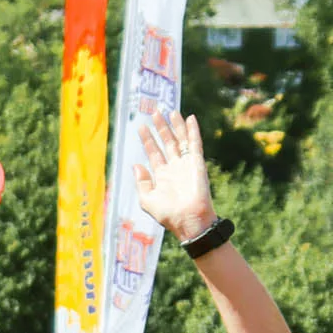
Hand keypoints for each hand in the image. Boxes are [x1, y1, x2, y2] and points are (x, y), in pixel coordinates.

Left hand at [133, 103, 217, 243]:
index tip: (141, 126)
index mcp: (162, 176)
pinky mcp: (196, 162)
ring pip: (180, 139)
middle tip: (155, 112)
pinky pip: (194, 143)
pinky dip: (192, 131)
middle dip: (160, 128)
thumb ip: (141, 182)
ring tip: (169, 111)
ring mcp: (185, 164)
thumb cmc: (167, 214)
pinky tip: (189, 118)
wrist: (188, 220)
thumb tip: (136, 165)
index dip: (148, 139)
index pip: (154, 152)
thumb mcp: (147, 200)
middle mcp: (174, 167)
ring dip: (175, 125)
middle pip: (166, 142)